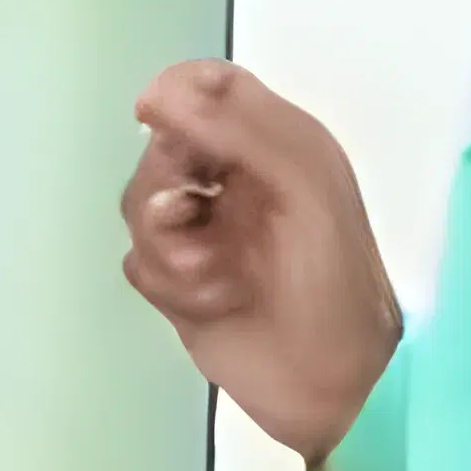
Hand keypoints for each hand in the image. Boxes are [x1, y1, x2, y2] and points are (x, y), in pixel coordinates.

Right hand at [119, 61, 405, 463]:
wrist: (333, 384)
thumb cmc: (332, 281)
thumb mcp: (300, 183)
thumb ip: (233, 127)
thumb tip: (154, 95)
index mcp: (276, 143)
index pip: (208, 85)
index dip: (175, 95)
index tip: (157, 121)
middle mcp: (236, 179)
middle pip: (159, 147)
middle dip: (167, 186)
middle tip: (198, 214)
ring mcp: (205, 232)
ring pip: (137, 206)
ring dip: (171, 246)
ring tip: (218, 277)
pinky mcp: (180, 283)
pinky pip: (137, 261)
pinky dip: (170, 282)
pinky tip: (213, 301)